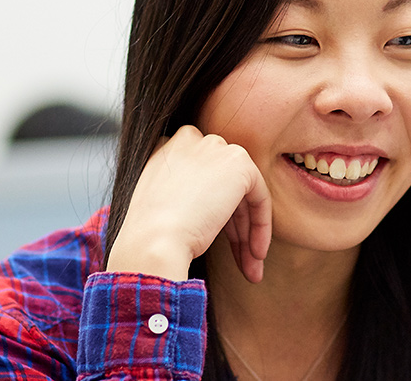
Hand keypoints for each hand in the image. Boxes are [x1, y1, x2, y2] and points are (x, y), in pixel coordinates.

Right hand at [106, 125, 271, 282]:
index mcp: (164, 151)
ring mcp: (213, 147)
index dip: (211, 215)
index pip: (199, 180)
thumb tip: (212, 212)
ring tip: (250, 269)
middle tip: (241, 262)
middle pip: (222, 187)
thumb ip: (186, 197)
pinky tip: (255, 255)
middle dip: (234, 228)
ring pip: (241, 194)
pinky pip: (259, 196)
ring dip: (247, 234)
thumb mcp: (161, 208)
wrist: (153, 241)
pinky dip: (261, 226)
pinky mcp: (238, 162)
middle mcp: (188, 141)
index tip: (213, 244)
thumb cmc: (150, 237)